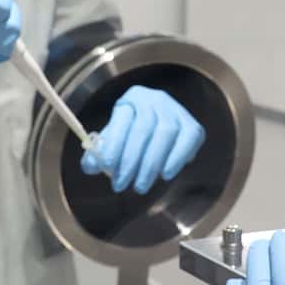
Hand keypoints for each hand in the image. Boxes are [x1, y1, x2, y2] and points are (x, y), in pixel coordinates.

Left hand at [80, 85, 205, 193]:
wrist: (161, 131)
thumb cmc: (133, 138)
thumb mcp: (113, 142)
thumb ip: (97, 154)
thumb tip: (91, 166)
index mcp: (131, 100)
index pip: (122, 120)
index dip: (114, 144)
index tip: (107, 168)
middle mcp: (155, 99)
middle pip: (143, 128)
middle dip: (131, 160)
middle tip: (122, 185)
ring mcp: (177, 110)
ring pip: (166, 133)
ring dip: (151, 164)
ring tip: (140, 185)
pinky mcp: (193, 125)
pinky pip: (188, 140)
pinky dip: (176, 158)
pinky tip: (165, 175)